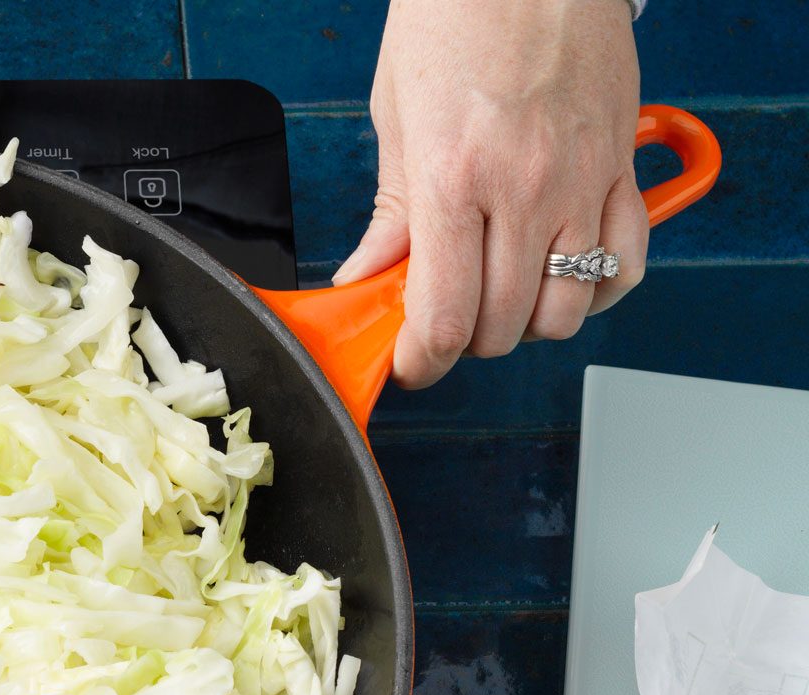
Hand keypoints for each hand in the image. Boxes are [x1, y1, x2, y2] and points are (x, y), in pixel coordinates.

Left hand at [334, 0, 643, 388]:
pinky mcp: (621, 167)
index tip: (408, 364)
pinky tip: (559, 275)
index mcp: (453, 178)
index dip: (420, 361)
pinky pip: (624, 264)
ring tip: (496, 295)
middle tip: (442, 318)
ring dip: (526, 322)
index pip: (443, 317)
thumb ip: (389, 212)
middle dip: (465, 342)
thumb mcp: (397, 116)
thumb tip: (364, 280)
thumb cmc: (456, 16)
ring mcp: (581, 181)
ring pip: (564, 309)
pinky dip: (594, 290)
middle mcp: (524, 188)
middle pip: (503, 325)